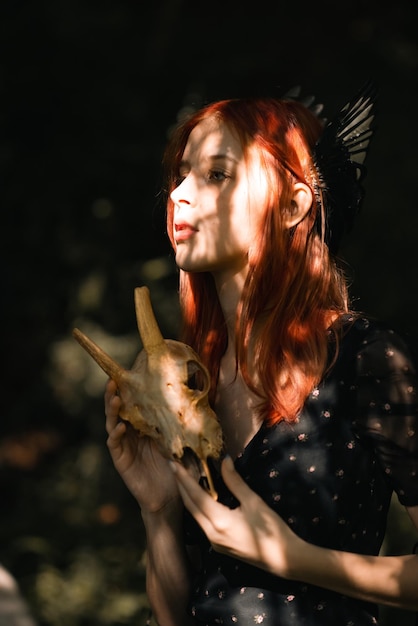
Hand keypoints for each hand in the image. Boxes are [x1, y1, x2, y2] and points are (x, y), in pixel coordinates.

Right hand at [105, 378, 179, 514]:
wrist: (171, 495)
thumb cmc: (177, 465)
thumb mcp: (181, 438)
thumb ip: (183, 420)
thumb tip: (196, 396)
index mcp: (144, 424)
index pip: (134, 402)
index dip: (129, 388)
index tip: (128, 372)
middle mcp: (131, 431)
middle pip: (118, 409)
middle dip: (114, 394)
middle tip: (113, 380)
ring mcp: (124, 444)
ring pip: (112, 422)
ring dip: (112, 410)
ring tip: (115, 399)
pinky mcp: (121, 459)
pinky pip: (115, 443)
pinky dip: (116, 434)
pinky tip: (120, 427)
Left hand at [172, 455, 305, 578]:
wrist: (283, 560)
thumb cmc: (271, 530)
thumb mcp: (254, 502)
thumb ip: (235, 481)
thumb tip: (224, 460)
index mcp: (219, 521)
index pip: (195, 495)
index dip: (183, 478)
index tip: (173, 464)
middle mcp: (211, 534)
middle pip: (190, 506)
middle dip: (181, 486)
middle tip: (175, 467)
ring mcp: (213, 542)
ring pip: (195, 515)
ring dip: (188, 497)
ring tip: (185, 479)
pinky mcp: (218, 546)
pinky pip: (202, 523)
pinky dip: (198, 507)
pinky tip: (201, 497)